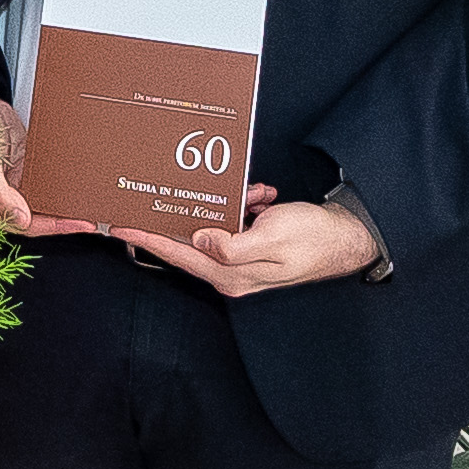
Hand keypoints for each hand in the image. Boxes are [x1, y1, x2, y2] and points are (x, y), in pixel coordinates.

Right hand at [0, 83, 104, 236]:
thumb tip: (21, 218)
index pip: (24, 225)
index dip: (53, 227)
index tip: (78, 225)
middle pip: (37, 218)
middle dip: (65, 219)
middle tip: (93, 219)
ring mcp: (12, 186)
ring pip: (43, 203)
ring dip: (65, 204)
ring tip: (92, 206)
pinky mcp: (23, 170)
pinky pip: (45, 183)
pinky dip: (61, 186)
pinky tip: (79, 187)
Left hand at [115, 183, 377, 296]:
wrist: (348, 239)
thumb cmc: (315, 239)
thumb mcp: (273, 239)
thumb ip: (233, 245)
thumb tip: (198, 241)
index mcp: (231, 274)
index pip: (178, 255)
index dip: (147, 240)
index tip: (120, 226)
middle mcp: (231, 272)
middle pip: (187, 244)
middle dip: (174, 216)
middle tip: (143, 197)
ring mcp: (242, 262)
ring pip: (213, 229)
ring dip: (224, 205)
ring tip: (251, 194)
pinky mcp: (253, 248)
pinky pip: (234, 224)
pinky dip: (243, 205)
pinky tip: (261, 195)